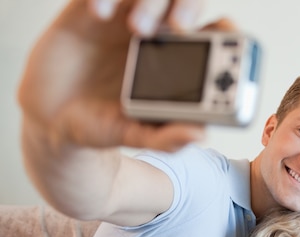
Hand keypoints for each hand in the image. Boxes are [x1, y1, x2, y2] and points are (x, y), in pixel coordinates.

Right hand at [18, 0, 233, 151]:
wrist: (52, 119)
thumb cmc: (101, 124)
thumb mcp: (135, 135)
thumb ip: (168, 137)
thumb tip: (200, 134)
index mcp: (177, 61)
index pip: (212, 32)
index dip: (226, 29)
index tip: (226, 35)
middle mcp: (155, 33)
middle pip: (185, 0)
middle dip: (189, 5)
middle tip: (180, 27)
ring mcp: (122, 17)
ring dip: (150, 1)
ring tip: (137, 28)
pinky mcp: (87, 10)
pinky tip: (99, 14)